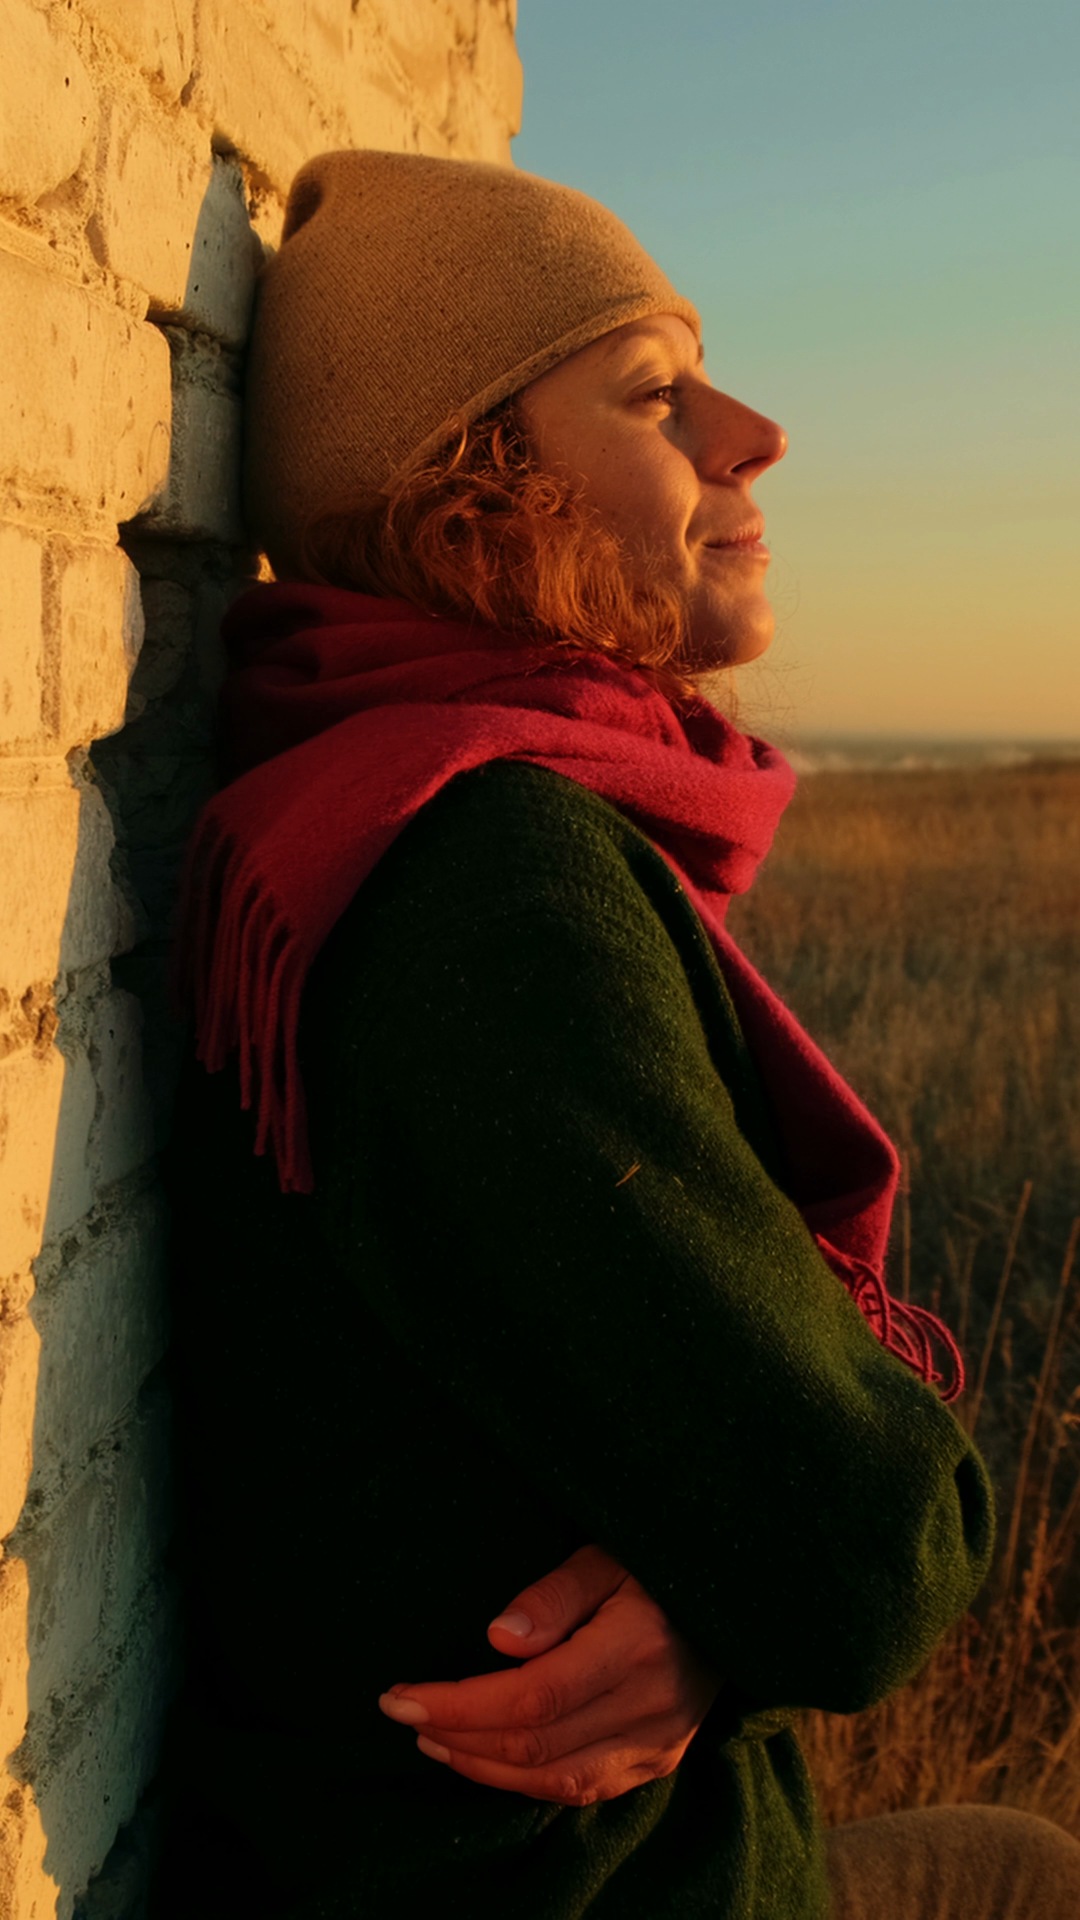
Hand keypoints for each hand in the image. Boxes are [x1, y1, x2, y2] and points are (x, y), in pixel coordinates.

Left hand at [378, 1544, 723, 1805]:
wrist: (732, 1599)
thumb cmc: (656, 1564)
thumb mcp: (606, 1553)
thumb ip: (553, 1595)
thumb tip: (495, 1639)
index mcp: (638, 1645)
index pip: (531, 1697)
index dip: (459, 1705)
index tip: (401, 1696)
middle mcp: (652, 1704)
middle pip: (535, 1744)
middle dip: (456, 1734)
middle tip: (402, 1714)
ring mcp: (660, 1741)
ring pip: (555, 1779)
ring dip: (482, 1766)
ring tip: (432, 1740)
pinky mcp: (659, 1760)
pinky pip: (583, 1790)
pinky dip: (525, 1783)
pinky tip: (485, 1760)